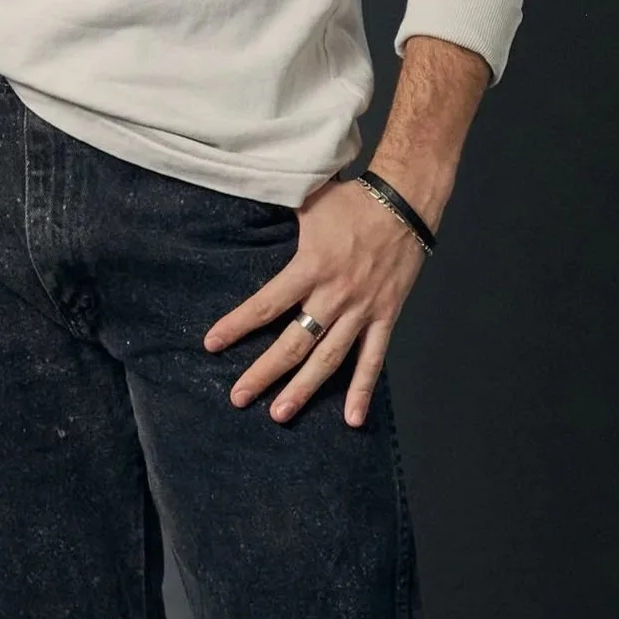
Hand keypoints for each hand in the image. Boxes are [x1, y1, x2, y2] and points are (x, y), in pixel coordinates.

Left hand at [203, 175, 427, 427]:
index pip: (266, 304)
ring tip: (280, 414)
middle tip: (239, 397)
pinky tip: (352, 419)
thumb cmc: (354, 199)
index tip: (212, 344)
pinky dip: (362, 390)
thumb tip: (244, 203)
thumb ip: (277, 212)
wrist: (407, 200)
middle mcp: (336, 294)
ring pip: (329, 359)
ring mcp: (363, 310)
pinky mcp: (386, 316)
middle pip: (294, 343)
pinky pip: (373, 359)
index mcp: (311, 266)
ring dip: (303, 389)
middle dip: (264, 373)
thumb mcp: (309, 202)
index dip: (237, 326)